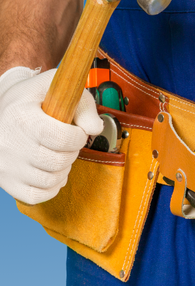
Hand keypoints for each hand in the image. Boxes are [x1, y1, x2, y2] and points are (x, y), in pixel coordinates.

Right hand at [0, 67, 103, 204]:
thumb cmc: (34, 99)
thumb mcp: (57, 89)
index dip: (78, 136)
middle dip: (72, 152)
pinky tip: (50, 170)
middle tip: (66, 142)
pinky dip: (51, 186)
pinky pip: (37, 195)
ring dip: (63, 169)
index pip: (63, 138)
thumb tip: (94, 129)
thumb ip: (83, 106)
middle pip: (59, 161)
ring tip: (57, 154)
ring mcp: (5, 165)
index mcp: (22, 118)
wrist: (3, 109)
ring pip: (50, 180)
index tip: (76, 131)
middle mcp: (9, 144)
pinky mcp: (5, 181)